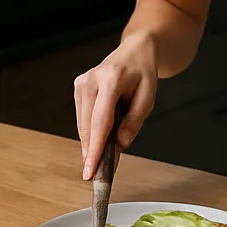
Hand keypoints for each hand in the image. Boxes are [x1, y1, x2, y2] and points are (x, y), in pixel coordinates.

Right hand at [74, 33, 156, 179]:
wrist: (134, 51)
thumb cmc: (143, 73)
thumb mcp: (148, 96)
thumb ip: (135, 120)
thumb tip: (121, 144)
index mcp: (111, 79)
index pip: (100, 120)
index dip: (94, 148)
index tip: (90, 170)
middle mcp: (91, 80)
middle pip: (88, 125)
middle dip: (91, 152)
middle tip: (98, 175)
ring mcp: (82, 83)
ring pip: (83, 124)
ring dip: (90, 143)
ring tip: (102, 159)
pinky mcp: (78, 87)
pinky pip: (82, 118)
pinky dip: (90, 132)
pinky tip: (99, 141)